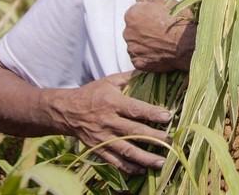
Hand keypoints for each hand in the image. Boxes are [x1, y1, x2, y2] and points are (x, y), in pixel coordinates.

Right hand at [45, 71, 171, 173]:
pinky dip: (129, 167)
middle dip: (154, 138)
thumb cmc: (92, 93)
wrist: (66, 111)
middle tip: (171, 141)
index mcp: (112, 103)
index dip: (152, 113)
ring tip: (162, 162)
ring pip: (126, 150)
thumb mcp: (109, 81)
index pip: (135, 109)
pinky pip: (115, 161)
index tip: (168, 117)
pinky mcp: (98, 149)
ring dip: (145, 158)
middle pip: (134, 132)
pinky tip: (143, 170)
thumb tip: (149, 69)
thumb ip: (129, 77)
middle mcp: (108, 121)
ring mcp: (103, 138)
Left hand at [123, 0, 196, 71]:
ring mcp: (132, 49)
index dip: (148, 15)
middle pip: (134, 29)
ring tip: (162, 43)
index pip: (135, 12)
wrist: (189, 45)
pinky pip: (140, 58)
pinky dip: (147, 56)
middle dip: (144, 29)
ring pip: (136, 44)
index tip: (158, 18)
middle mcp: (127, 32)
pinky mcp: (138, 63)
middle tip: (161, 31)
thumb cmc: (178, 20)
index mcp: (132, 15)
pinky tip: (160, 52)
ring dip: (145, 43)